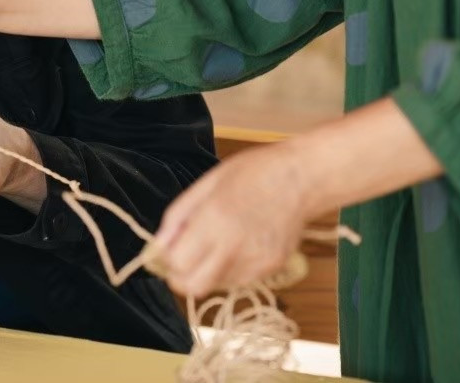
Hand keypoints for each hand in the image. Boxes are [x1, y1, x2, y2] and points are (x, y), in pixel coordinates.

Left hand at [150, 141, 312, 296]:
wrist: (302, 178)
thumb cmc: (254, 172)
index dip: (167, 258)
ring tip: (217, 243)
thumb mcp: (207, 183)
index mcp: (214, 220)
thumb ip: (178, 216)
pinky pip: (238, 281)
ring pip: (215, 286)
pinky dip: (229, 269)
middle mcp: (234, 248)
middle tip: (185, 256)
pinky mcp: (271, 270)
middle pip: (193, 287)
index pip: (177, 264)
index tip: (170, 247)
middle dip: (182, 275)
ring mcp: (256, 263)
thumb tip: (157, 244)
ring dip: (207, 272)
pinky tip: (238, 245)